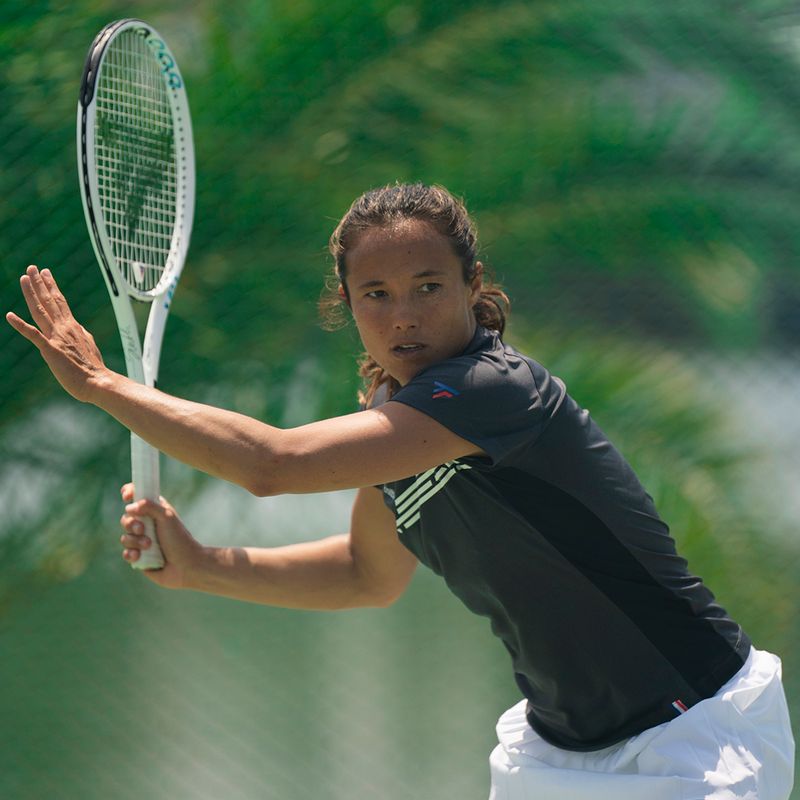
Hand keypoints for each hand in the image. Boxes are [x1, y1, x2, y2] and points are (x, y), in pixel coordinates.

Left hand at [6, 265, 108, 402]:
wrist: (99, 382)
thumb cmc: (94, 371)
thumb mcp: (89, 347)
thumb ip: (81, 337)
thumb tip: (79, 329)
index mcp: (73, 328)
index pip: (61, 303)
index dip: (52, 287)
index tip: (46, 274)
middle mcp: (64, 328)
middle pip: (50, 301)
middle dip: (41, 283)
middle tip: (33, 267)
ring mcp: (57, 338)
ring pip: (41, 311)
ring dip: (32, 294)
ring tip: (25, 278)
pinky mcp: (50, 350)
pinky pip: (33, 335)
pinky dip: (21, 325)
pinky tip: (9, 316)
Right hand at [119, 483, 203, 588]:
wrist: (186, 566)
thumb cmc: (180, 539)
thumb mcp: (167, 517)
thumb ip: (150, 506)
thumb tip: (129, 507)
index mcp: (154, 512)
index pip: (138, 498)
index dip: (129, 494)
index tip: (126, 496)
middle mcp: (147, 525)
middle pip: (126, 518)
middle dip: (131, 523)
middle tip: (142, 529)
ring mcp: (142, 542)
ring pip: (125, 537)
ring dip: (135, 541)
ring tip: (149, 545)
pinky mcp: (139, 558)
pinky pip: (126, 553)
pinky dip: (131, 554)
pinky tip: (139, 556)